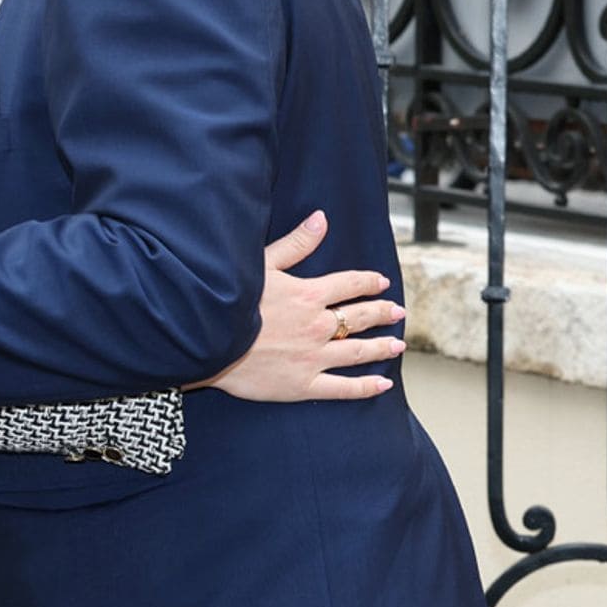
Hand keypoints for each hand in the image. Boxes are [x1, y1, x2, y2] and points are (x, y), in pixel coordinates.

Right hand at [198, 210, 405, 401]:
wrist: (208, 344)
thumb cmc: (230, 302)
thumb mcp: (262, 264)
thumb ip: (296, 243)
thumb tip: (322, 218)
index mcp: (309, 294)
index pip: (350, 284)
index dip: (368, 282)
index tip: (381, 282)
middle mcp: (318, 326)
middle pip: (360, 317)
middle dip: (382, 313)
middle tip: (398, 312)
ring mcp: (314, 357)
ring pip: (358, 352)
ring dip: (382, 347)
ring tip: (398, 345)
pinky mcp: (304, 385)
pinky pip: (343, 388)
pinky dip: (366, 387)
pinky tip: (382, 384)